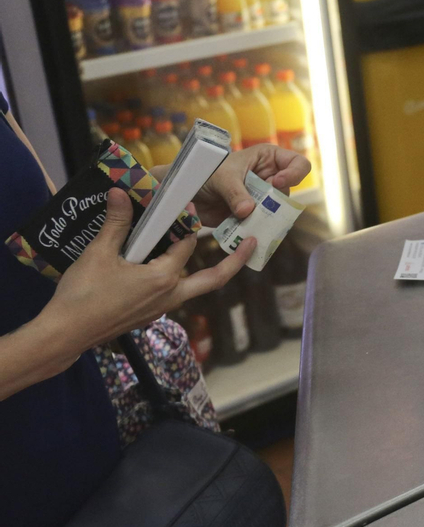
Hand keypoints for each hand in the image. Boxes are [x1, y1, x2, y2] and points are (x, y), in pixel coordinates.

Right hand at [36, 188, 255, 360]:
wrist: (67, 332)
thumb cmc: (83, 295)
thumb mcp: (99, 253)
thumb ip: (116, 223)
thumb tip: (120, 193)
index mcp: (163, 278)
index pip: (186, 245)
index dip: (187, 222)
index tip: (189, 204)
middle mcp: (170, 296)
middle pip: (213, 278)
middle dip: (235, 261)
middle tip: (252, 243)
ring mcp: (161, 309)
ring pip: (193, 287)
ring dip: (204, 269)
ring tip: (210, 249)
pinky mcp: (149, 315)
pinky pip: (173, 294)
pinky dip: (178, 278)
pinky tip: (164, 264)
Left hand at [161, 145, 310, 226]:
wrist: (187, 193)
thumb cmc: (205, 173)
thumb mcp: (222, 178)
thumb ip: (236, 193)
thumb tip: (247, 211)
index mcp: (268, 158)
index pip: (298, 163)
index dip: (294, 173)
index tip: (277, 182)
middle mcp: (271, 177)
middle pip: (289, 190)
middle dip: (276, 200)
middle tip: (258, 205)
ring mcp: (264, 197)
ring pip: (278, 210)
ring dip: (265, 216)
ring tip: (246, 217)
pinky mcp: (256, 214)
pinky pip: (266, 223)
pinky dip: (258, 227)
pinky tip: (246, 228)